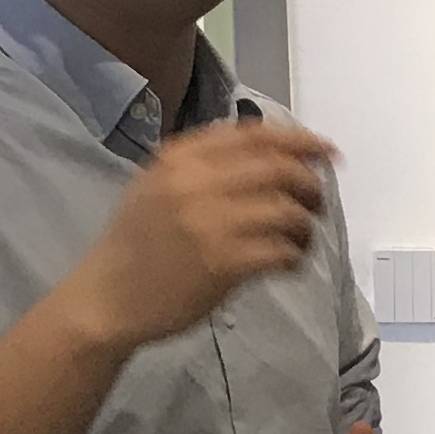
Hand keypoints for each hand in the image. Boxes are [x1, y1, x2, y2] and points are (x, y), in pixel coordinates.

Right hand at [61, 110, 330, 351]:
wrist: (106, 298)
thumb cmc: (137, 243)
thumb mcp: (157, 184)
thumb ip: (204, 163)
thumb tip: (271, 153)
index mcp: (180, 158)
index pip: (255, 135)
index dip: (300, 139)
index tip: (327, 151)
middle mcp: (195, 182)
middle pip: (280, 169)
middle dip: (311, 185)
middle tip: (317, 204)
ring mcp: (211, 223)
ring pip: (288, 211)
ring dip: (306, 226)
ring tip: (300, 241)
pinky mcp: (224, 263)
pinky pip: (282, 251)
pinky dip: (295, 256)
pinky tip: (288, 264)